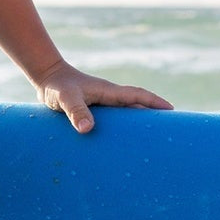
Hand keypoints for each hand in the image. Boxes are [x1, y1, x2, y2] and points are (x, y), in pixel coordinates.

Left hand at [33, 60, 172, 133]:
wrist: (46, 78)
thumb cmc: (56, 87)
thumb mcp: (65, 99)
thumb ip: (76, 111)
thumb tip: (87, 129)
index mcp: (108, 92)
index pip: (137, 96)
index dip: (155, 102)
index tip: (172, 110)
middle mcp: (109, 97)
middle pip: (138, 105)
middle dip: (154, 115)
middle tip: (170, 130)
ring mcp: (103, 103)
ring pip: (127, 113)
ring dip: (139, 122)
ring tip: (151, 140)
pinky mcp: (95, 109)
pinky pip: (115, 119)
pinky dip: (123, 127)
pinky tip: (123, 141)